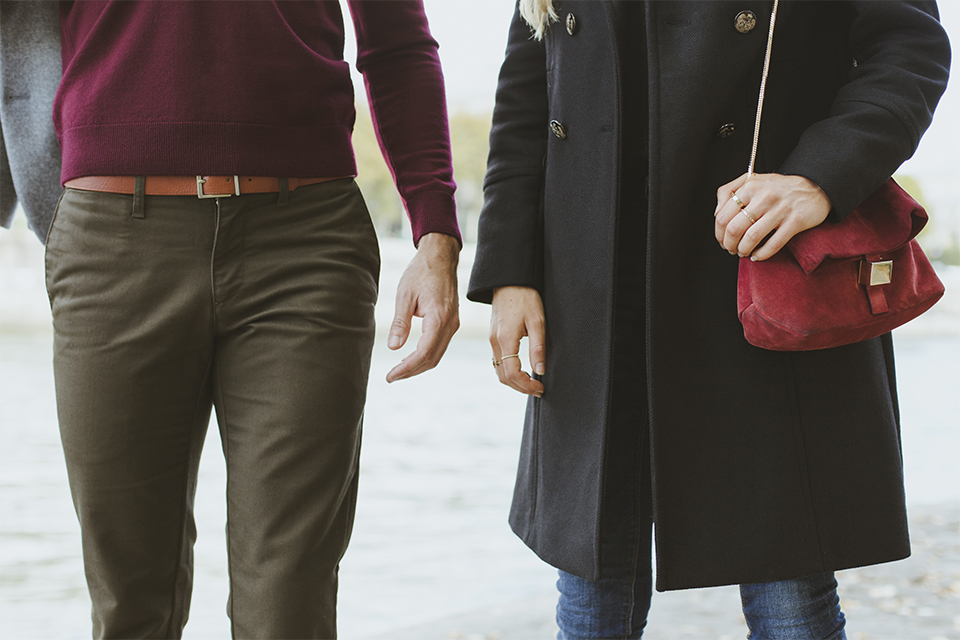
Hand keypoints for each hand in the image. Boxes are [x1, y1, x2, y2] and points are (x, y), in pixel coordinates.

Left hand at [385, 233, 459, 381]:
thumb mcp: (405, 295)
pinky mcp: (452, 322)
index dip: (407, 368)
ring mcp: (453, 324)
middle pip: (433, 359)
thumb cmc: (421, 272)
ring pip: (437, 355)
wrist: (440, 257)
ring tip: (399, 370)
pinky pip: (440, 346)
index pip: (424, 352)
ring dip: (419, 366)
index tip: (391, 375)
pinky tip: (411, 356)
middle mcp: (450, 324)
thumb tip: (393, 347)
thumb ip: (400, 323)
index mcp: (439, 317)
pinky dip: (426, 356)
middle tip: (391, 377)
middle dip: (412, 371)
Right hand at [490, 286, 544, 396]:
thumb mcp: (537, 321)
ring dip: (515, 382)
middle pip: (503, 377)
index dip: (527, 385)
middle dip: (521, 388)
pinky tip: (523, 372)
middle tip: (539, 390)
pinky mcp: (493, 338)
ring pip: (499, 371)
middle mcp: (494, 343)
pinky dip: (509, 372)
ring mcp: (491, 341)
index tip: (541, 387)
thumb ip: (538, 347)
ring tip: (532, 383)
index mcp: (505, 339)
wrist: (508, 281)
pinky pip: (498, 362)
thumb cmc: (525, 298)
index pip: (512, 373)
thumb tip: (540, 371)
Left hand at [715, 173, 831, 260]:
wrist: (815, 186)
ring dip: (743, 250)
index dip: (719, 233)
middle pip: (734, 229)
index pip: (723, 216)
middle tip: (731, 249)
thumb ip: (729, 191)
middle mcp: (764, 197)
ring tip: (743, 252)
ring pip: (751, 238)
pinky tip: (757, 256)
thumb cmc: (778, 188)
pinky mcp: (795, 221)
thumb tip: (716, 213)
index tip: (722, 240)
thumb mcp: (752, 181)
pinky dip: (761, 254)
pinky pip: (773, 244)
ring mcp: (780, 209)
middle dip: (729, 244)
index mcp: (750, 187)